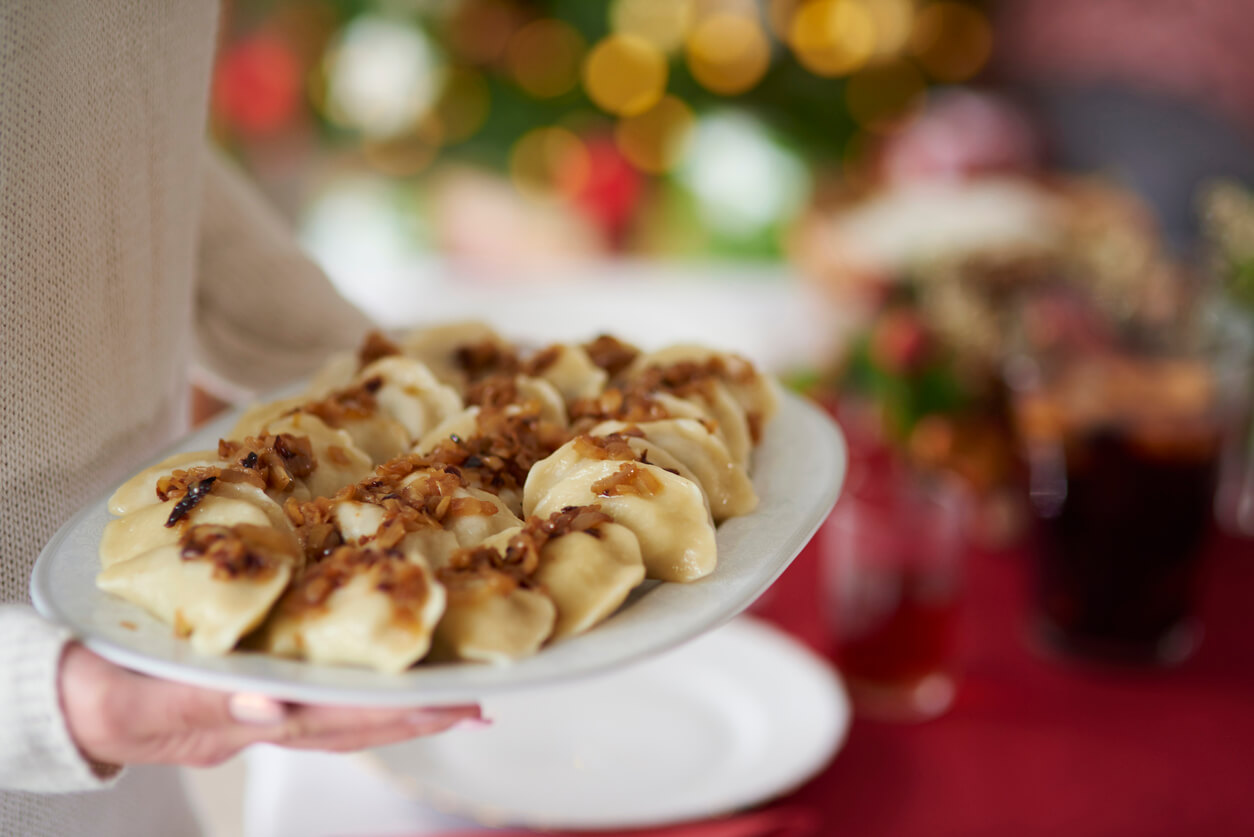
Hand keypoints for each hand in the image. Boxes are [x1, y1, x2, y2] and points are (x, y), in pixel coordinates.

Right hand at [59, 643, 481, 768]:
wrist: (77, 695)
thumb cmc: (107, 693)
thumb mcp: (142, 699)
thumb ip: (204, 704)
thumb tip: (271, 706)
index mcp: (245, 719)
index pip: (331, 720)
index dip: (387, 712)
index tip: (440, 705)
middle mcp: (267, 718)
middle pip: (354, 722)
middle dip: (414, 716)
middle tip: (473, 706)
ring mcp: (265, 707)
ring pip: (345, 714)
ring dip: (401, 708)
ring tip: (456, 699)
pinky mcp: (259, 687)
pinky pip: (320, 692)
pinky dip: (360, 688)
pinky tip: (394, 677)